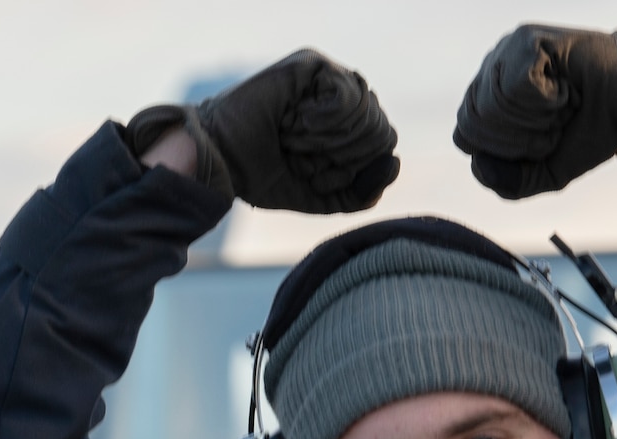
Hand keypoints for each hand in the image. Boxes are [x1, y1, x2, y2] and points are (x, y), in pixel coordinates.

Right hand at [131, 49, 399, 213]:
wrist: (222, 160)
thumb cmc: (263, 176)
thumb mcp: (323, 196)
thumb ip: (363, 192)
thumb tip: (394, 163)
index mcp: (346, 124)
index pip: (382, 144)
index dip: (352, 168)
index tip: (312, 172)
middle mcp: (341, 96)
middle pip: (381, 129)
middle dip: (341, 155)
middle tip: (301, 153)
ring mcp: (328, 76)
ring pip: (368, 112)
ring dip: (329, 139)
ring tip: (295, 136)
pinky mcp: (312, 64)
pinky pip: (348, 95)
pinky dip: (324, 120)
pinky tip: (297, 120)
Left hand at [453, 22, 616, 198]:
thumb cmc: (590, 129)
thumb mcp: (546, 171)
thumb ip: (509, 183)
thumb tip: (478, 165)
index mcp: (488, 100)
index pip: (465, 137)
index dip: (505, 153)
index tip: (543, 142)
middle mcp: (491, 72)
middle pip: (474, 124)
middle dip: (521, 139)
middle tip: (555, 123)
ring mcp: (506, 52)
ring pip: (493, 106)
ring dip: (536, 119)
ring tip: (562, 104)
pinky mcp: (527, 40)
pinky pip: (517, 88)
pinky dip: (546, 100)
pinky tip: (565, 87)